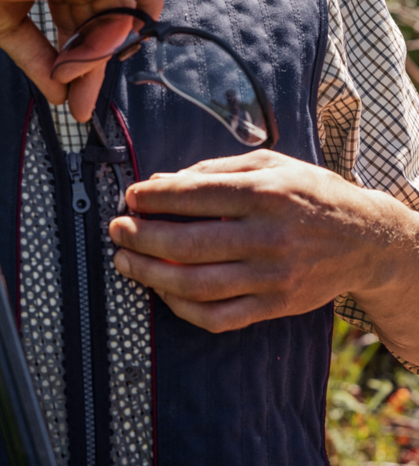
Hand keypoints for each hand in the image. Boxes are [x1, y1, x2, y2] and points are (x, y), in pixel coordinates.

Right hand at [0, 0, 161, 119]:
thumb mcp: (10, 30)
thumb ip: (40, 59)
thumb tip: (61, 96)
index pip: (89, 17)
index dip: (85, 56)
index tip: (70, 92)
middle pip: (105, 18)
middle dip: (95, 64)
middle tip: (79, 104)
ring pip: (115, 11)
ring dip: (97, 55)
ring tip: (68, 82)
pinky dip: (146, 0)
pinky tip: (137, 34)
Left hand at [108, 151, 418, 340]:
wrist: (366, 239)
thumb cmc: (309, 192)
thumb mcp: (269, 164)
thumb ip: (213, 170)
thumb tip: (160, 181)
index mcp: (265, 193)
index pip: (196, 195)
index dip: (155, 198)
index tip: (130, 196)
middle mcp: (268, 236)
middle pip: (190, 243)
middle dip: (142, 237)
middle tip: (117, 229)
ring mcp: (272, 277)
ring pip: (199, 285)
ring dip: (151, 275)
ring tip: (125, 261)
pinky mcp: (275, 306)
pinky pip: (220, 317)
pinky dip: (182, 308)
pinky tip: (162, 291)